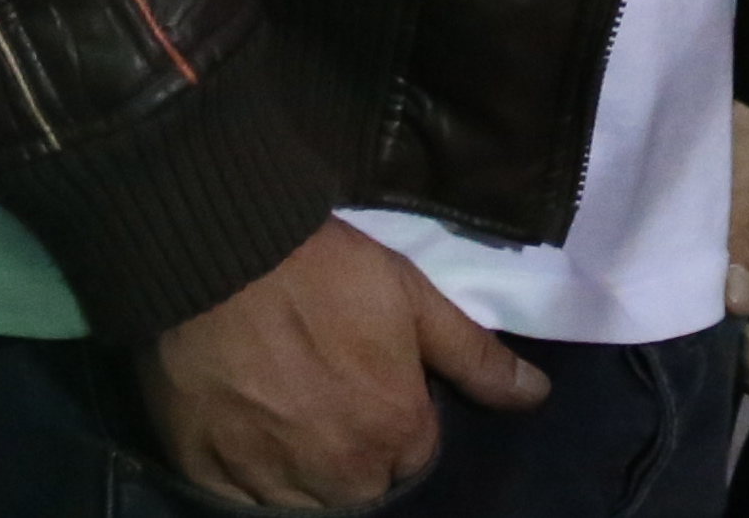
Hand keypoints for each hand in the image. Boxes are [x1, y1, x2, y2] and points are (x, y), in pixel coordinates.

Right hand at [138, 222, 546, 508]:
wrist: (221, 255)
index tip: (370, 380)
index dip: (394, 416)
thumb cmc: (325, 270)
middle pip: (360, 486)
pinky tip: (246, 431)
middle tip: (323, 393)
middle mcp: (342, 476)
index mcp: (397, 435)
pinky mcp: (212, 479)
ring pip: (305, 501)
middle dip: (353, 451)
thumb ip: (474, 357)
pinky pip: (244, 502)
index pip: (412, 454)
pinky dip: (249, 477)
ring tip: (283, 410)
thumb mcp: (414, 298)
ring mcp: (273, 484)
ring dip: (303, 470)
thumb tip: (536, 396)